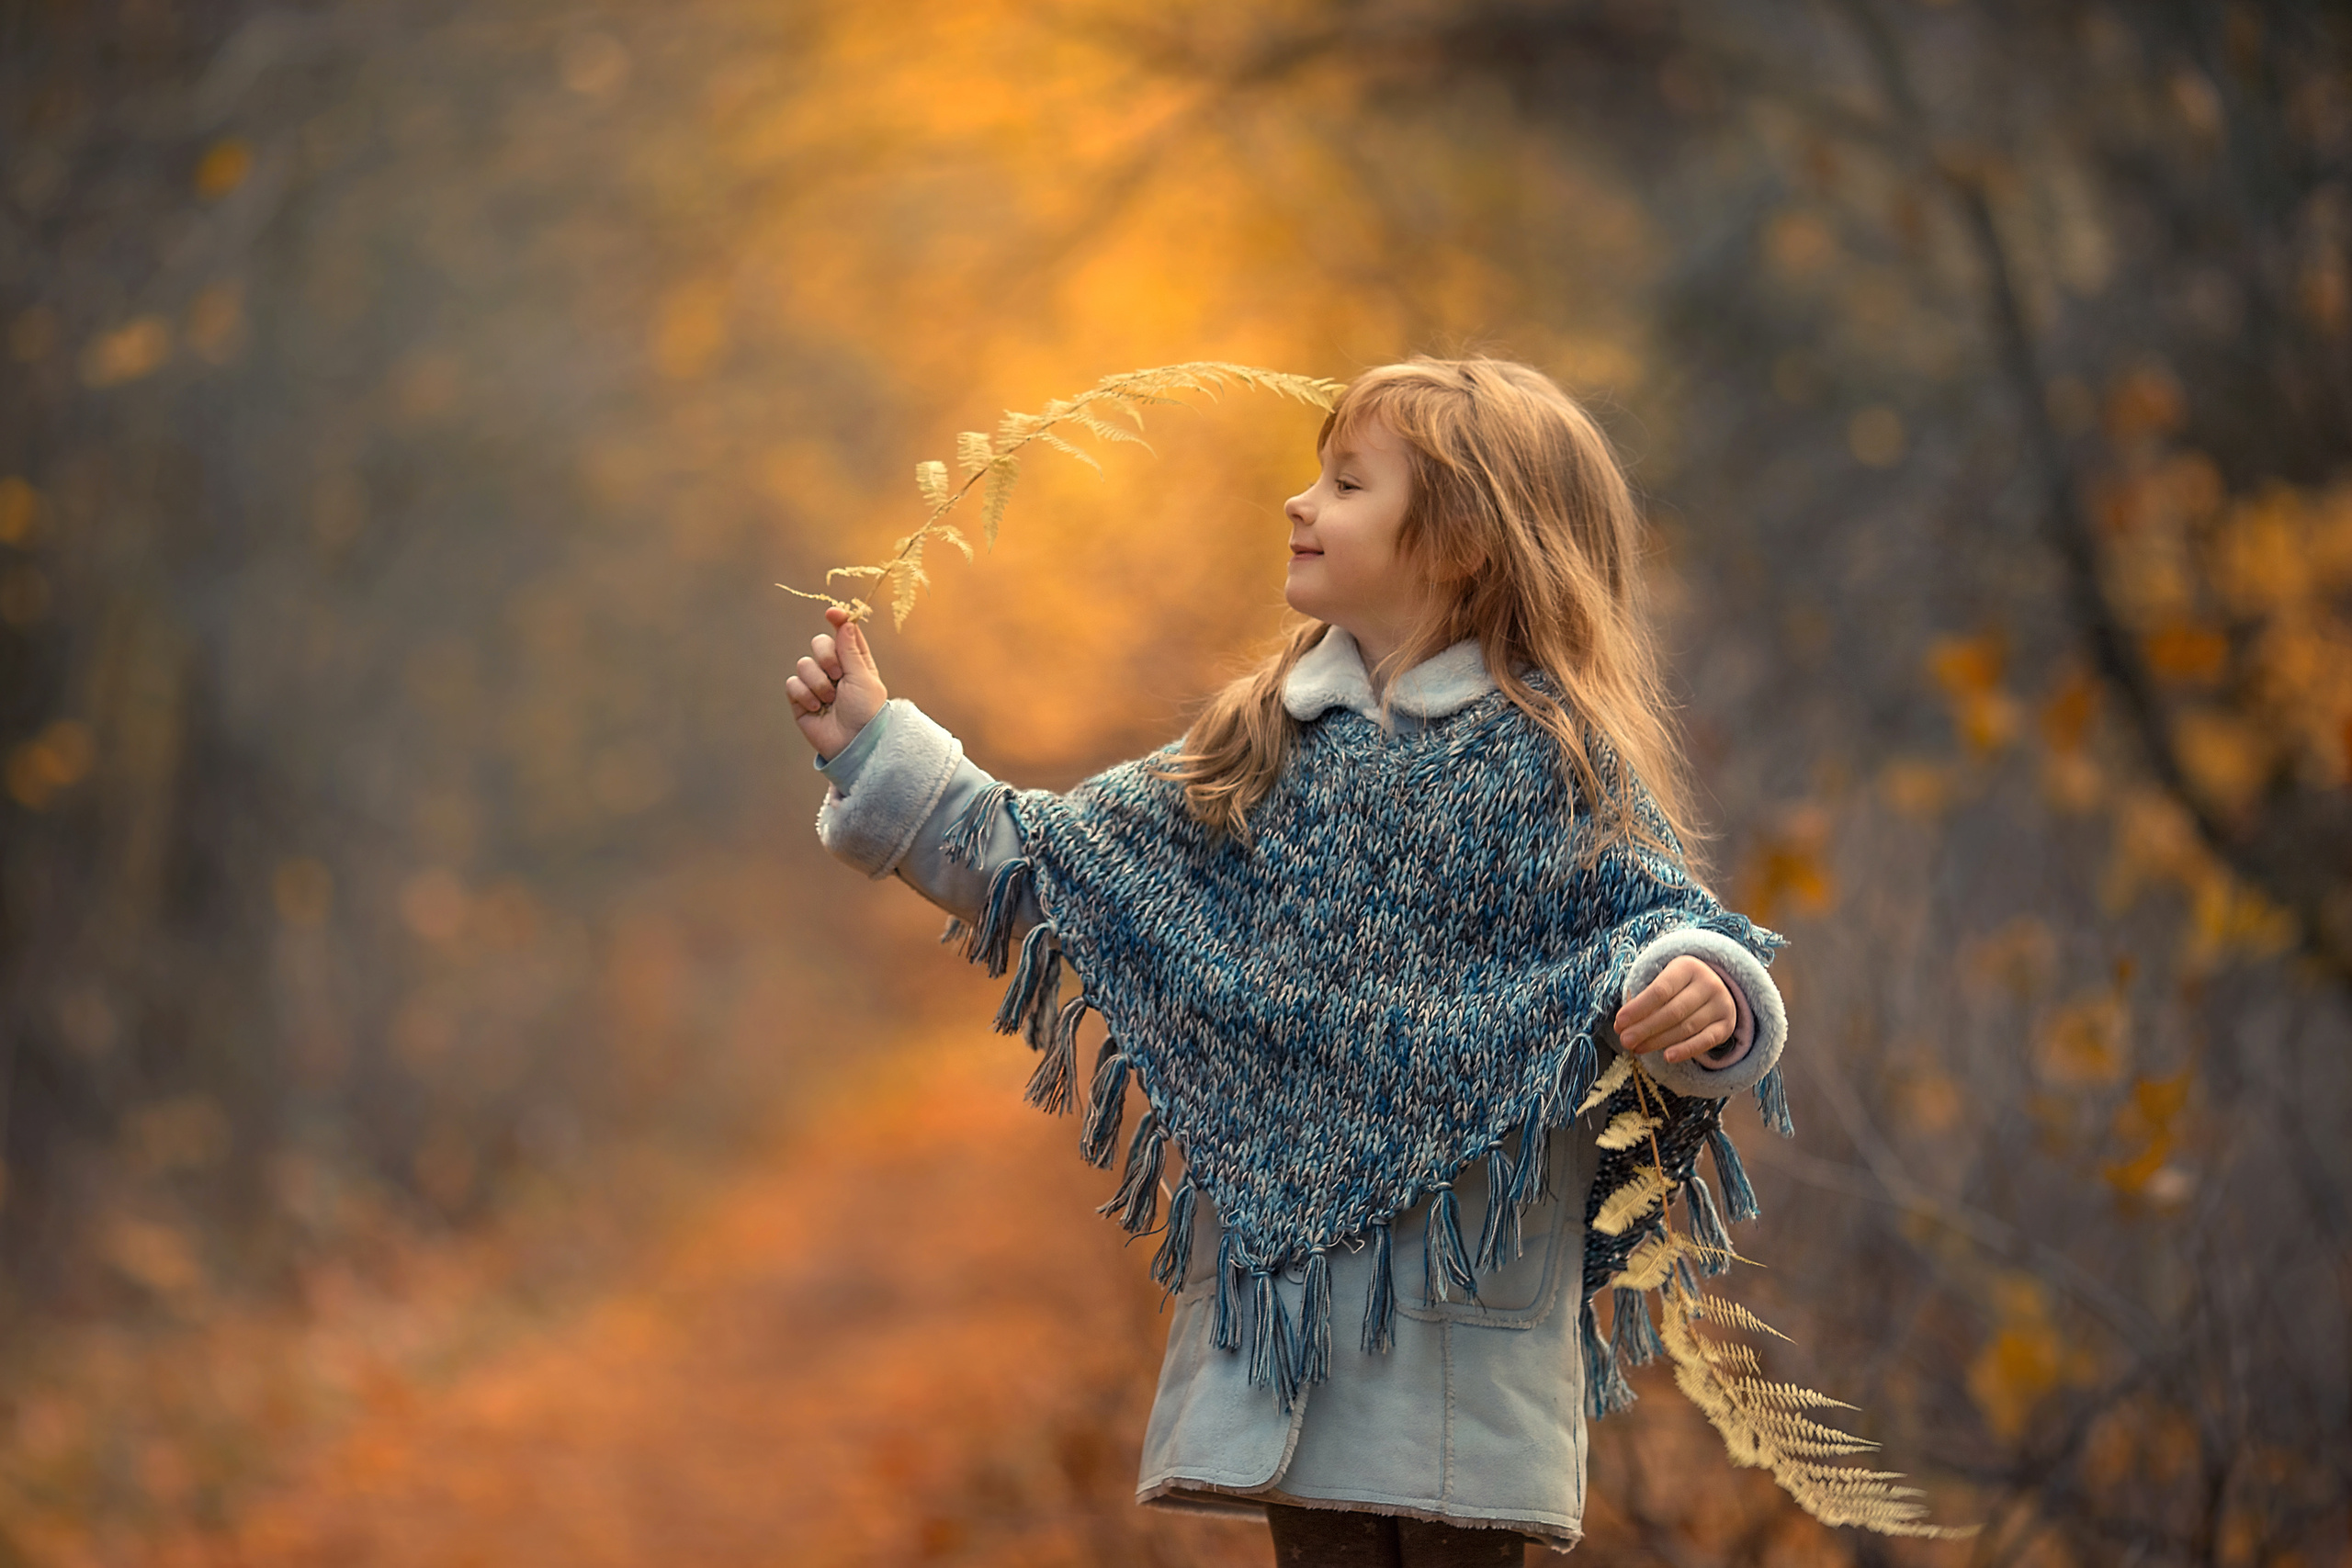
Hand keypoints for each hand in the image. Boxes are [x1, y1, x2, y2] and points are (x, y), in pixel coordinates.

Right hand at [786, 605, 888, 758]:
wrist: (853, 744)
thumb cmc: (866, 712)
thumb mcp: (863, 678)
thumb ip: (850, 650)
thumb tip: (845, 622)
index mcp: (855, 662)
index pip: (845, 633)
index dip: (838, 620)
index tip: (832, 613)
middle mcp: (835, 670)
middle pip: (819, 643)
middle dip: (826, 657)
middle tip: (838, 676)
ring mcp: (816, 684)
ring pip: (804, 664)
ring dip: (818, 683)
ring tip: (830, 701)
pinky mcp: (800, 699)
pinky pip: (792, 683)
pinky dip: (805, 695)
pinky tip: (817, 709)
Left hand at [1613, 956, 1736, 1063]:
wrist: (1714, 987)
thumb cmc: (1677, 987)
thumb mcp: (1663, 982)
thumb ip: (1643, 1001)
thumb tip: (1622, 1026)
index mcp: (1687, 967)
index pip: (1660, 990)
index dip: (1638, 1008)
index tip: (1619, 1022)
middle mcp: (1708, 984)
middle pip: (1673, 1011)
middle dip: (1645, 1028)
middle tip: (1625, 1041)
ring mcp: (1721, 1004)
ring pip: (1686, 1027)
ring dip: (1659, 1041)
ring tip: (1637, 1049)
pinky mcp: (1726, 1025)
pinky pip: (1706, 1041)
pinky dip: (1686, 1050)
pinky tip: (1667, 1057)